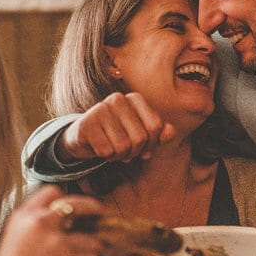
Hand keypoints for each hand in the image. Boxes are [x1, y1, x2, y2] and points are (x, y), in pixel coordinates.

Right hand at [0, 186, 102, 255]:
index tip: (76, 203)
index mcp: (23, 216)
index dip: (66, 198)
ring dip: (90, 248)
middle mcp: (40, 224)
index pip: (51, 192)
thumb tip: (60, 217)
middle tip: (101, 210)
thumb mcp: (13, 238)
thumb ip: (33, 223)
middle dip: (93, 207)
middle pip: (76, 204)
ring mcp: (55, 242)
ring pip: (89, 239)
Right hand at [57, 92, 175, 161]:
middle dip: (134, 152)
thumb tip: (170, 132)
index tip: (143, 147)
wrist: (85, 138)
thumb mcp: (142, 133)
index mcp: (135, 98)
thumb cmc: (118, 134)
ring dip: (119, 155)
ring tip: (113, 148)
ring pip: (123, 146)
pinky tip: (100, 148)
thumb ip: (159, 132)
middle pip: (140, 138)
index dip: (152, 143)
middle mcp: (118, 99)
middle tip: (126, 151)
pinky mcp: (86, 125)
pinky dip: (106, 156)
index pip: (156, 126)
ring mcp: (100, 109)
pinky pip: (106, 151)